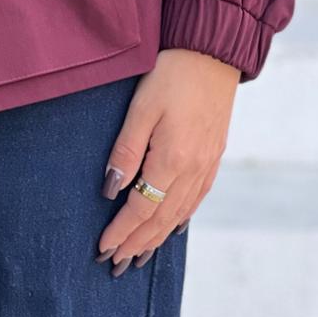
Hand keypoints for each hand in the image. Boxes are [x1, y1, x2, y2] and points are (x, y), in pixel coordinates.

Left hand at [95, 48, 240, 274]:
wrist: (212, 53)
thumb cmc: (170, 74)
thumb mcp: (141, 107)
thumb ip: (125, 150)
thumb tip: (110, 190)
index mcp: (172, 159)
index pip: (141, 208)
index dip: (121, 230)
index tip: (103, 248)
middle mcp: (193, 170)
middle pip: (161, 218)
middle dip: (137, 243)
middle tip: (115, 263)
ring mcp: (207, 165)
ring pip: (179, 213)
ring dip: (157, 237)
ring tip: (138, 254)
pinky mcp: (214, 156)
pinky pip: (195, 200)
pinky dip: (179, 219)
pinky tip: (171, 226)